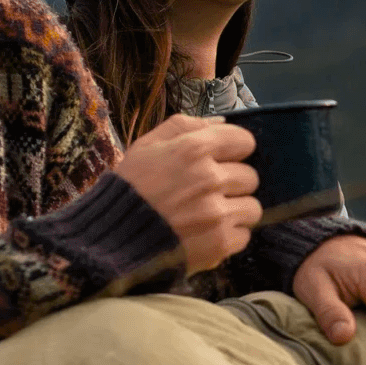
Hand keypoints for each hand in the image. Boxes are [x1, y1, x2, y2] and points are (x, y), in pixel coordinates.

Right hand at [115, 115, 259, 273]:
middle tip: (209, 193)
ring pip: (252, 207)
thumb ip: (185, 126)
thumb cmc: (130, 189)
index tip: (223, 160)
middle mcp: (210, 179)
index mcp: (193, 149)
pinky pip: (244, 235)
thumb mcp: (147, 146)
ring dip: (235, 211)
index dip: (234, 151)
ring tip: (210, 216)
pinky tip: (206, 235)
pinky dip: (229, 237)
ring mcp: (217, 213)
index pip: (244, 141)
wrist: (112, 240)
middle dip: (232, 183)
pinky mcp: (220, 243)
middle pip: (250, 176)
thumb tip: (223, 121)